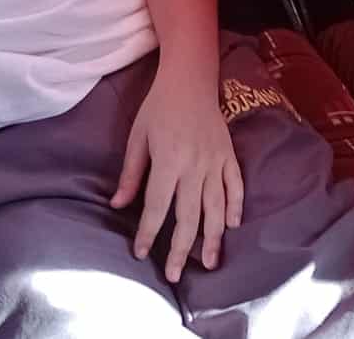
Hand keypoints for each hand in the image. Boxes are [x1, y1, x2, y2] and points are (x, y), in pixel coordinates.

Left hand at [110, 62, 243, 281]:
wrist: (190, 79)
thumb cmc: (158, 107)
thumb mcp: (137, 137)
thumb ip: (131, 174)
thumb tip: (117, 205)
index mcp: (168, 160)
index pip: (157, 206)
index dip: (149, 232)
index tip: (141, 252)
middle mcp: (194, 165)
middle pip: (189, 215)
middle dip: (181, 248)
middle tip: (174, 274)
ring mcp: (215, 161)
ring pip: (216, 207)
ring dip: (212, 237)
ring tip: (209, 264)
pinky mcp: (229, 154)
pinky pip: (235, 185)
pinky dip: (236, 206)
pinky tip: (233, 226)